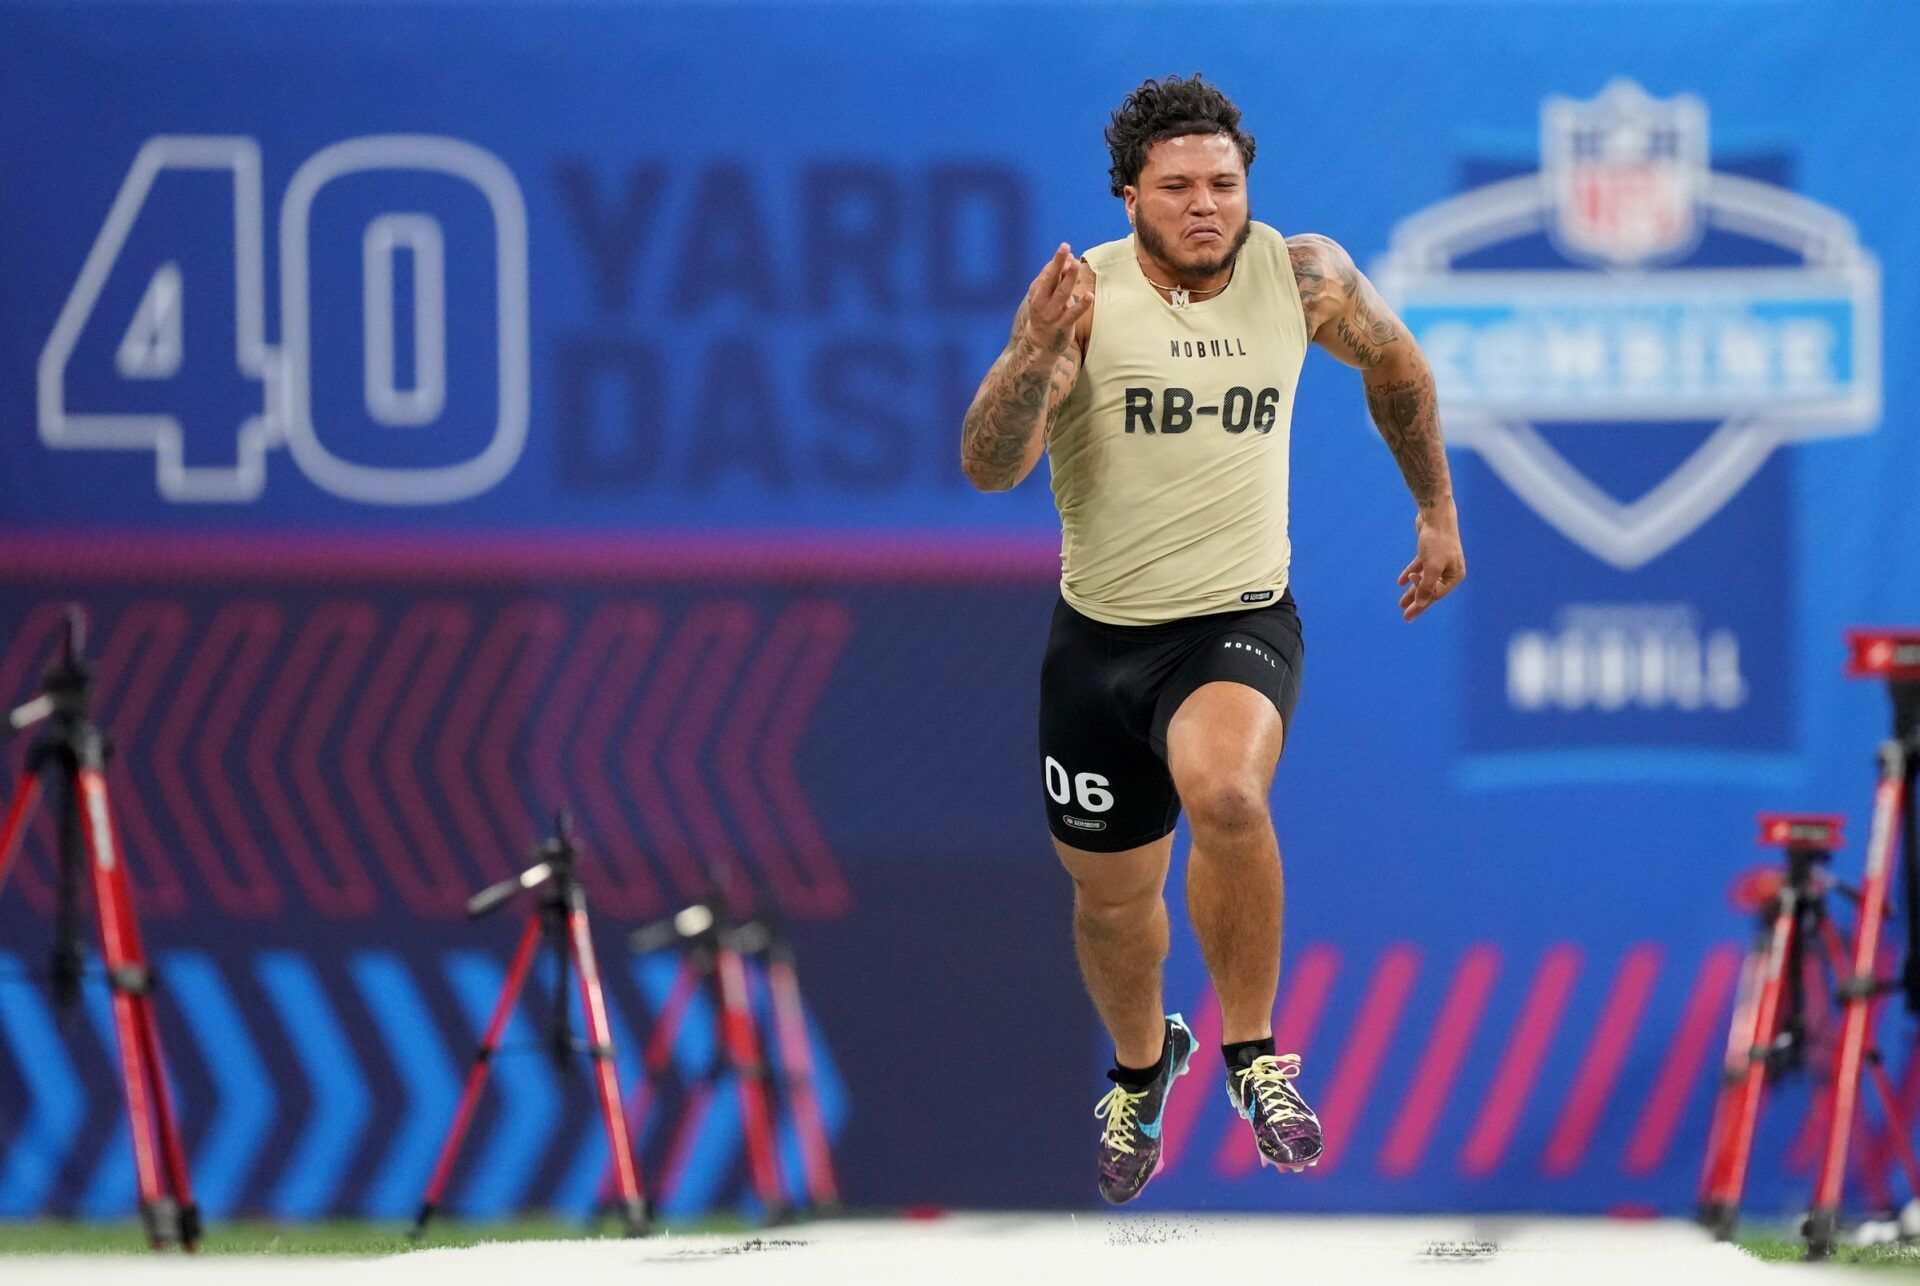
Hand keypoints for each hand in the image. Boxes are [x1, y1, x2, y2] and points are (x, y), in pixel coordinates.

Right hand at [1021, 244, 1093, 355]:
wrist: (1040, 342)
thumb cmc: (1046, 313)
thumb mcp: (1046, 295)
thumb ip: (1057, 278)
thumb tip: (1070, 257)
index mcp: (1037, 292)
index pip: (1047, 273)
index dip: (1056, 261)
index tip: (1066, 249)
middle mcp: (1042, 302)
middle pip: (1051, 279)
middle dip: (1058, 263)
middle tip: (1065, 248)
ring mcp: (1052, 314)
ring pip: (1062, 293)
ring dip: (1069, 278)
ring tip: (1076, 264)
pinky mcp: (1063, 325)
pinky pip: (1073, 314)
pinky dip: (1082, 305)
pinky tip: (1090, 296)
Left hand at [1397, 503, 1464, 621]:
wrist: (1435, 516)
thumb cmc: (1437, 541)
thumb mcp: (1431, 566)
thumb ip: (1426, 586)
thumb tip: (1421, 604)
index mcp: (1455, 575)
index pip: (1437, 594)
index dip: (1422, 598)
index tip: (1408, 599)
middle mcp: (1450, 570)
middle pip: (1431, 590)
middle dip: (1417, 603)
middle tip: (1405, 616)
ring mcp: (1440, 561)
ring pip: (1424, 580)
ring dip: (1412, 591)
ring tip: (1400, 603)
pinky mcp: (1430, 553)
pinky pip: (1420, 568)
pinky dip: (1410, 574)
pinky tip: (1401, 582)